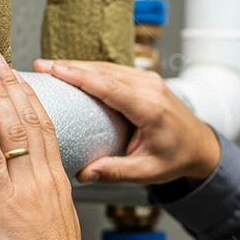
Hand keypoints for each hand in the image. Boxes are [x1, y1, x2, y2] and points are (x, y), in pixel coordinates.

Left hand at [0, 50, 94, 239]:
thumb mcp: (53, 220)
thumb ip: (39, 197)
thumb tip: (19, 183)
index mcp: (56, 180)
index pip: (44, 128)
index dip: (29, 98)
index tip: (16, 76)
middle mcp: (44, 178)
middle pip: (30, 121)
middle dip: (11, 86)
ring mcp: (27, 189)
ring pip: (14, 133)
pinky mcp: (7, 205)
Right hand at [34, 59, 220, 184]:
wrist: (199, 145)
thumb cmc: (176, 158)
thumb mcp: (147, 171)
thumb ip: (115, 172)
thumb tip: (83, 174)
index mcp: (151, 108)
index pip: (110, 87)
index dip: (80, 76)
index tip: (55, 70)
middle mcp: (150, 88)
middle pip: (104, 71)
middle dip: (70, 67)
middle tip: (40, 66)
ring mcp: (148, 80)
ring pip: (107, 67)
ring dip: (78, 66)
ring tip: (48, 67)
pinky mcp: (144, 79)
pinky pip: (114, 70)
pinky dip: (91, 70)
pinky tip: (71, 72)